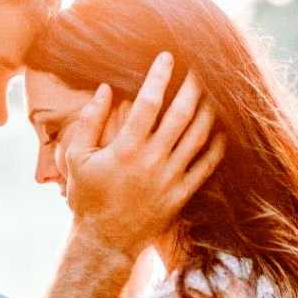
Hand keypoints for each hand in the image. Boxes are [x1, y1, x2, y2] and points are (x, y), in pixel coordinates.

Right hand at [65, 53, 224, 258]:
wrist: (104, 241)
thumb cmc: (87, 197)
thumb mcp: (76, 158)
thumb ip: (89, 122)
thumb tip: (105, 89)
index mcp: (125, 150)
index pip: (147, 104)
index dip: (158, 77)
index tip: (167, 57)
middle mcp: (151, 162)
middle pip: (180, 115)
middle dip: (192, 86)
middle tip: (201, 65)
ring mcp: (169, 179)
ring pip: (197, 137)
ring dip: (208, 110)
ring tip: (215, 89)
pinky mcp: (180, 195)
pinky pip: (205, 167)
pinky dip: (216, 146)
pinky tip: (222, 129)